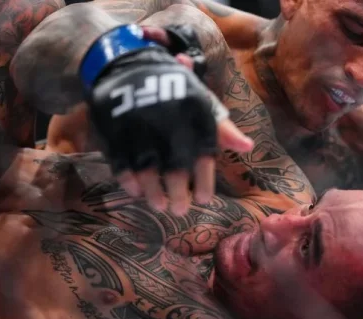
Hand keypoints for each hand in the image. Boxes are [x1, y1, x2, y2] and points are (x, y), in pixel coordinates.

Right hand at [84, 25, 252, 214]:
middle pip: (175, 166)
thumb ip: (223, 128)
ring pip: (147, 168)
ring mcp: (139, 125)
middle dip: (179, 193)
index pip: (203, 154)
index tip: (204, 199)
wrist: (130, 63)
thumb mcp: (201, 101)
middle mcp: (169, 119)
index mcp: (194, 113)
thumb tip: (248, 147)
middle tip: (181, 210)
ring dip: (153, 192)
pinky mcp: (114, 128)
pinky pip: (121, 160)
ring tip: (159, 206)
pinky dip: (128, 179)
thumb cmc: (174, 90)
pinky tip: (135, 191)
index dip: (204, 180)